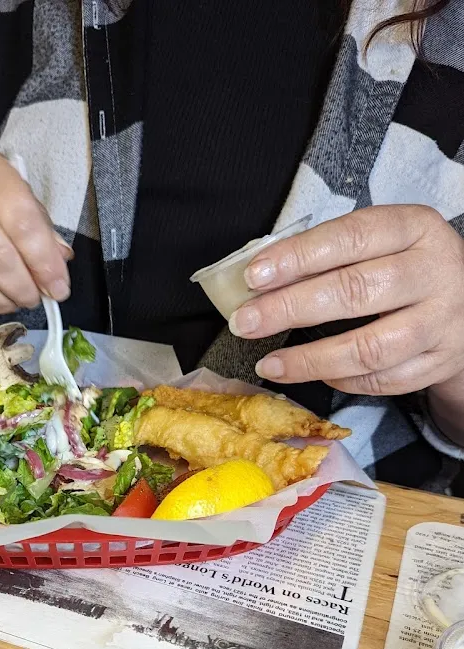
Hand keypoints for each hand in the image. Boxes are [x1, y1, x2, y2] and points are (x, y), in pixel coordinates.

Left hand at [228, 205, 463, 397]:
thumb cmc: (405, 269)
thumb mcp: (380, 245)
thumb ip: (329, 255)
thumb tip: (261, 280)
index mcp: (416, 228)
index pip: (350, 238)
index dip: (298, 258)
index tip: (253, 277)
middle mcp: (435, 272)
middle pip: (354, 292)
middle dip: (290, 309)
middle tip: (246, 322)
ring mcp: (441, 322)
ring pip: (368, 348)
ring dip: (309, 360)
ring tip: (269, 363)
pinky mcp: (439, 362)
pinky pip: (382, 380)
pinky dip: (341, 380)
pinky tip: (313, 374)